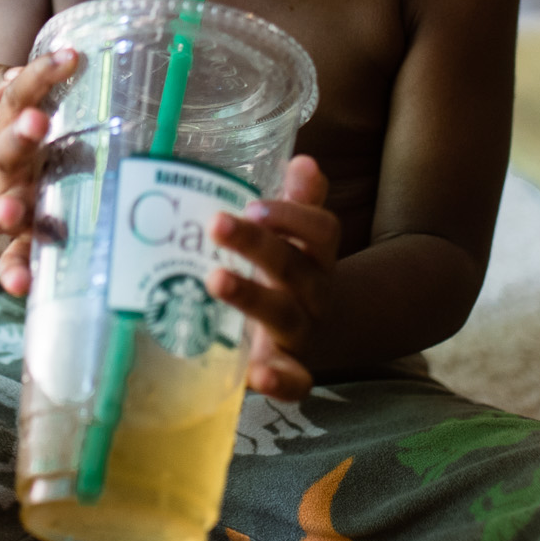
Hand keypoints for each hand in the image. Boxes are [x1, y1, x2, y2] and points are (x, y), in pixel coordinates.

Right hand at [0, 49, 77, 295]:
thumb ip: (0, 87)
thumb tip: (22, 67)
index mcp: (3, 132)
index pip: (17, 96)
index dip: (39, 75)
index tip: (72, 56)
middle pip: (5, 149)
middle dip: (19, 136)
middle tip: (37, 121)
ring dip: (3, 211)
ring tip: (13, 212)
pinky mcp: (4, 249)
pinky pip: (9, 262)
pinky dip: (13, 273)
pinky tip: (22, 285)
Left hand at [207, 156, 336, 401]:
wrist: (324, 334)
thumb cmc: (292, 272)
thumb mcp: (296, 237)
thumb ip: (297, 202)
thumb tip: (305, 160)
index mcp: (316, 255)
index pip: (319, 230)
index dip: (292, 216)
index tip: (253, 204)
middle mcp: (314, 291)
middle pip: (292, 266)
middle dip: (257, 246)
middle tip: (217, 224)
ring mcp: (302, 332)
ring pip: (284, 315)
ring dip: (251, 297)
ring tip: (215, 280)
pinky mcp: (291, 368)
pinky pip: (296, 381)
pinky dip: (281, 380)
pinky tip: (257, 375)